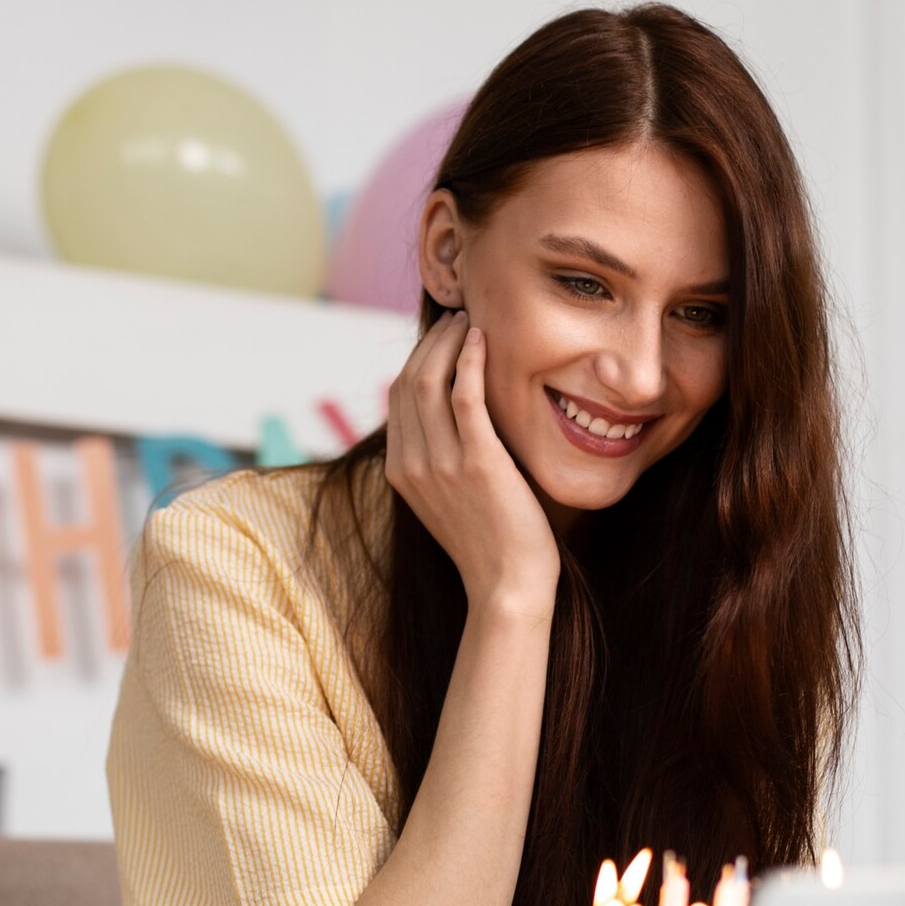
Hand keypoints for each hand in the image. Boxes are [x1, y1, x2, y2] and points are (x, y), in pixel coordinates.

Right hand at [385, 308, 559, 618]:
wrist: (507, 586)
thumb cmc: (490, 543)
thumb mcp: (449, 499)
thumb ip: (441, 460)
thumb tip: (454, 419)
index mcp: (401, 471)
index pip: (397, 397)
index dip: (418, 358)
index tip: (443, 338)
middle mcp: (413, 464)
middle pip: (408, 381)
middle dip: (431, 342)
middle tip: (458, 319)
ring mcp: (442, 463)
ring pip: (430, 380)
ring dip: (449, 342)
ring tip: (471, 322)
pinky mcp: (478, 461)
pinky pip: (465, 395)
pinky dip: (470, 360)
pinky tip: (483, 340)